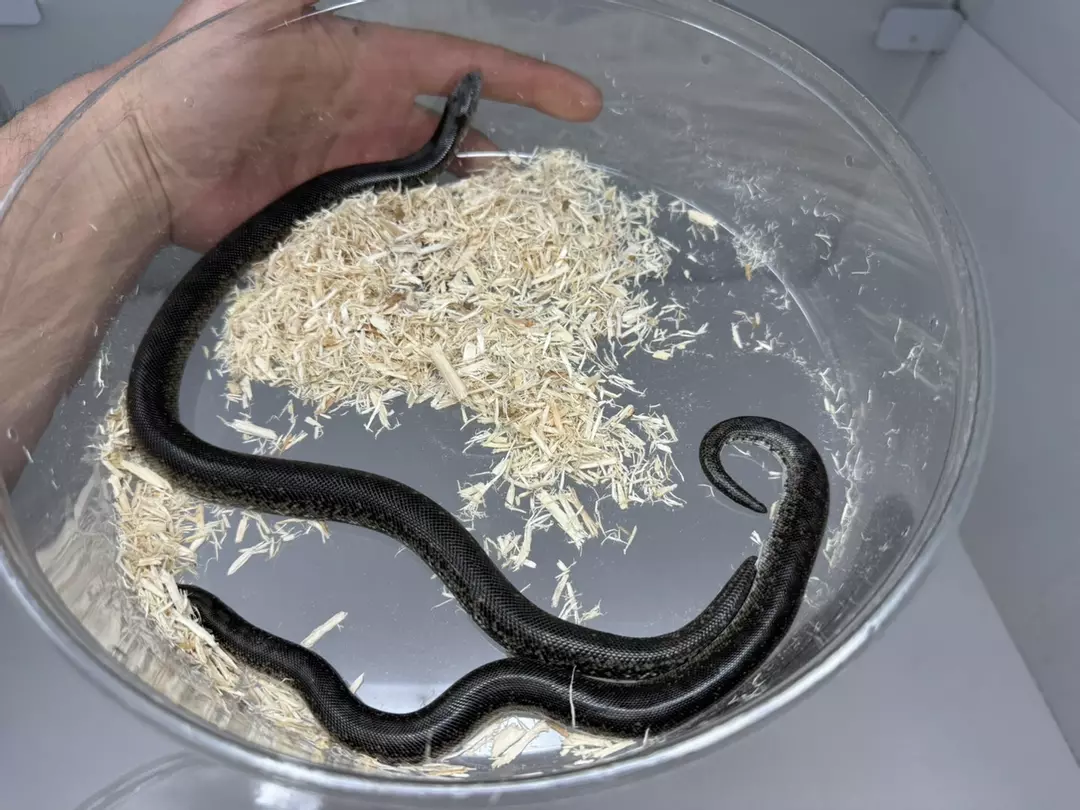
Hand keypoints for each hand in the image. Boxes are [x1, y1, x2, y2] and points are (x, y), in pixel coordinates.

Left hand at [126, 0, 602, 249]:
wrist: (142, 160)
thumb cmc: (190, 79)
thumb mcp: (246, 5)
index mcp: (364, 59)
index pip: (461, 66)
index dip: (523, 81)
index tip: (579, 102)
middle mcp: (367, 112)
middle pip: (457, 132)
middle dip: (507, 153)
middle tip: (551, 188)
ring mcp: (350, 166)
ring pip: (431, 182)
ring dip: (472, 200)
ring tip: (517, 228)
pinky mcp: (327, 212)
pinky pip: (389, 222)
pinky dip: (421, 235)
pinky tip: (449, 254)